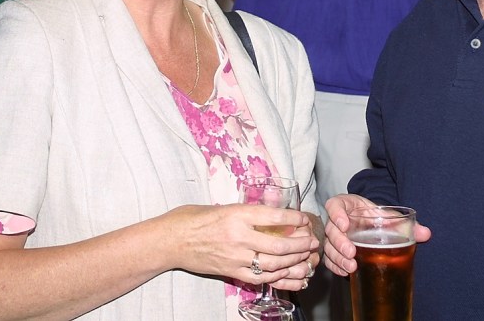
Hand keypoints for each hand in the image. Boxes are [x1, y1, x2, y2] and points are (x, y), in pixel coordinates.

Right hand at [158, 204, 317, 285]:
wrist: (171, 240)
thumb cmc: (194, 218)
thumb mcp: (222, 206)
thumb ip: (245, 212)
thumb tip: (269, 213)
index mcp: (237, 214)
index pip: (274, 217)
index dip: (293, 219)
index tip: (304, 219)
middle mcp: (238, 237)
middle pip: (279, 245)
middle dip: (301, 245)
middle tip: (312, 242)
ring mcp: (235, 257)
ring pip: (272, 264)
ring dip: (293, 262)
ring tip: (306, 258)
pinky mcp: (230, 271)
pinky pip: (259, 277)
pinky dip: (277, 276)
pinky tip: (287, 272)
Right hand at [322, 194, 430, 277]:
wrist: (374, 226)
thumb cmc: (378, 218)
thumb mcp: (390, 217)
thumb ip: (406, 224)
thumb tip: (426, 233)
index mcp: (348, 206)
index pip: (335, 204)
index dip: (336, 213)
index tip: (345, 223)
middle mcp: (338, 221)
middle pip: (331, 229)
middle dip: (339, 242)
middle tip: (352, 252)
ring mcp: (335, 237)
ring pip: (328, 246)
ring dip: (337, 257)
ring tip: (351, 266)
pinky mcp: (335, 251)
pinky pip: (329, 259)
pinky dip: (336, 266)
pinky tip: (346, 272)